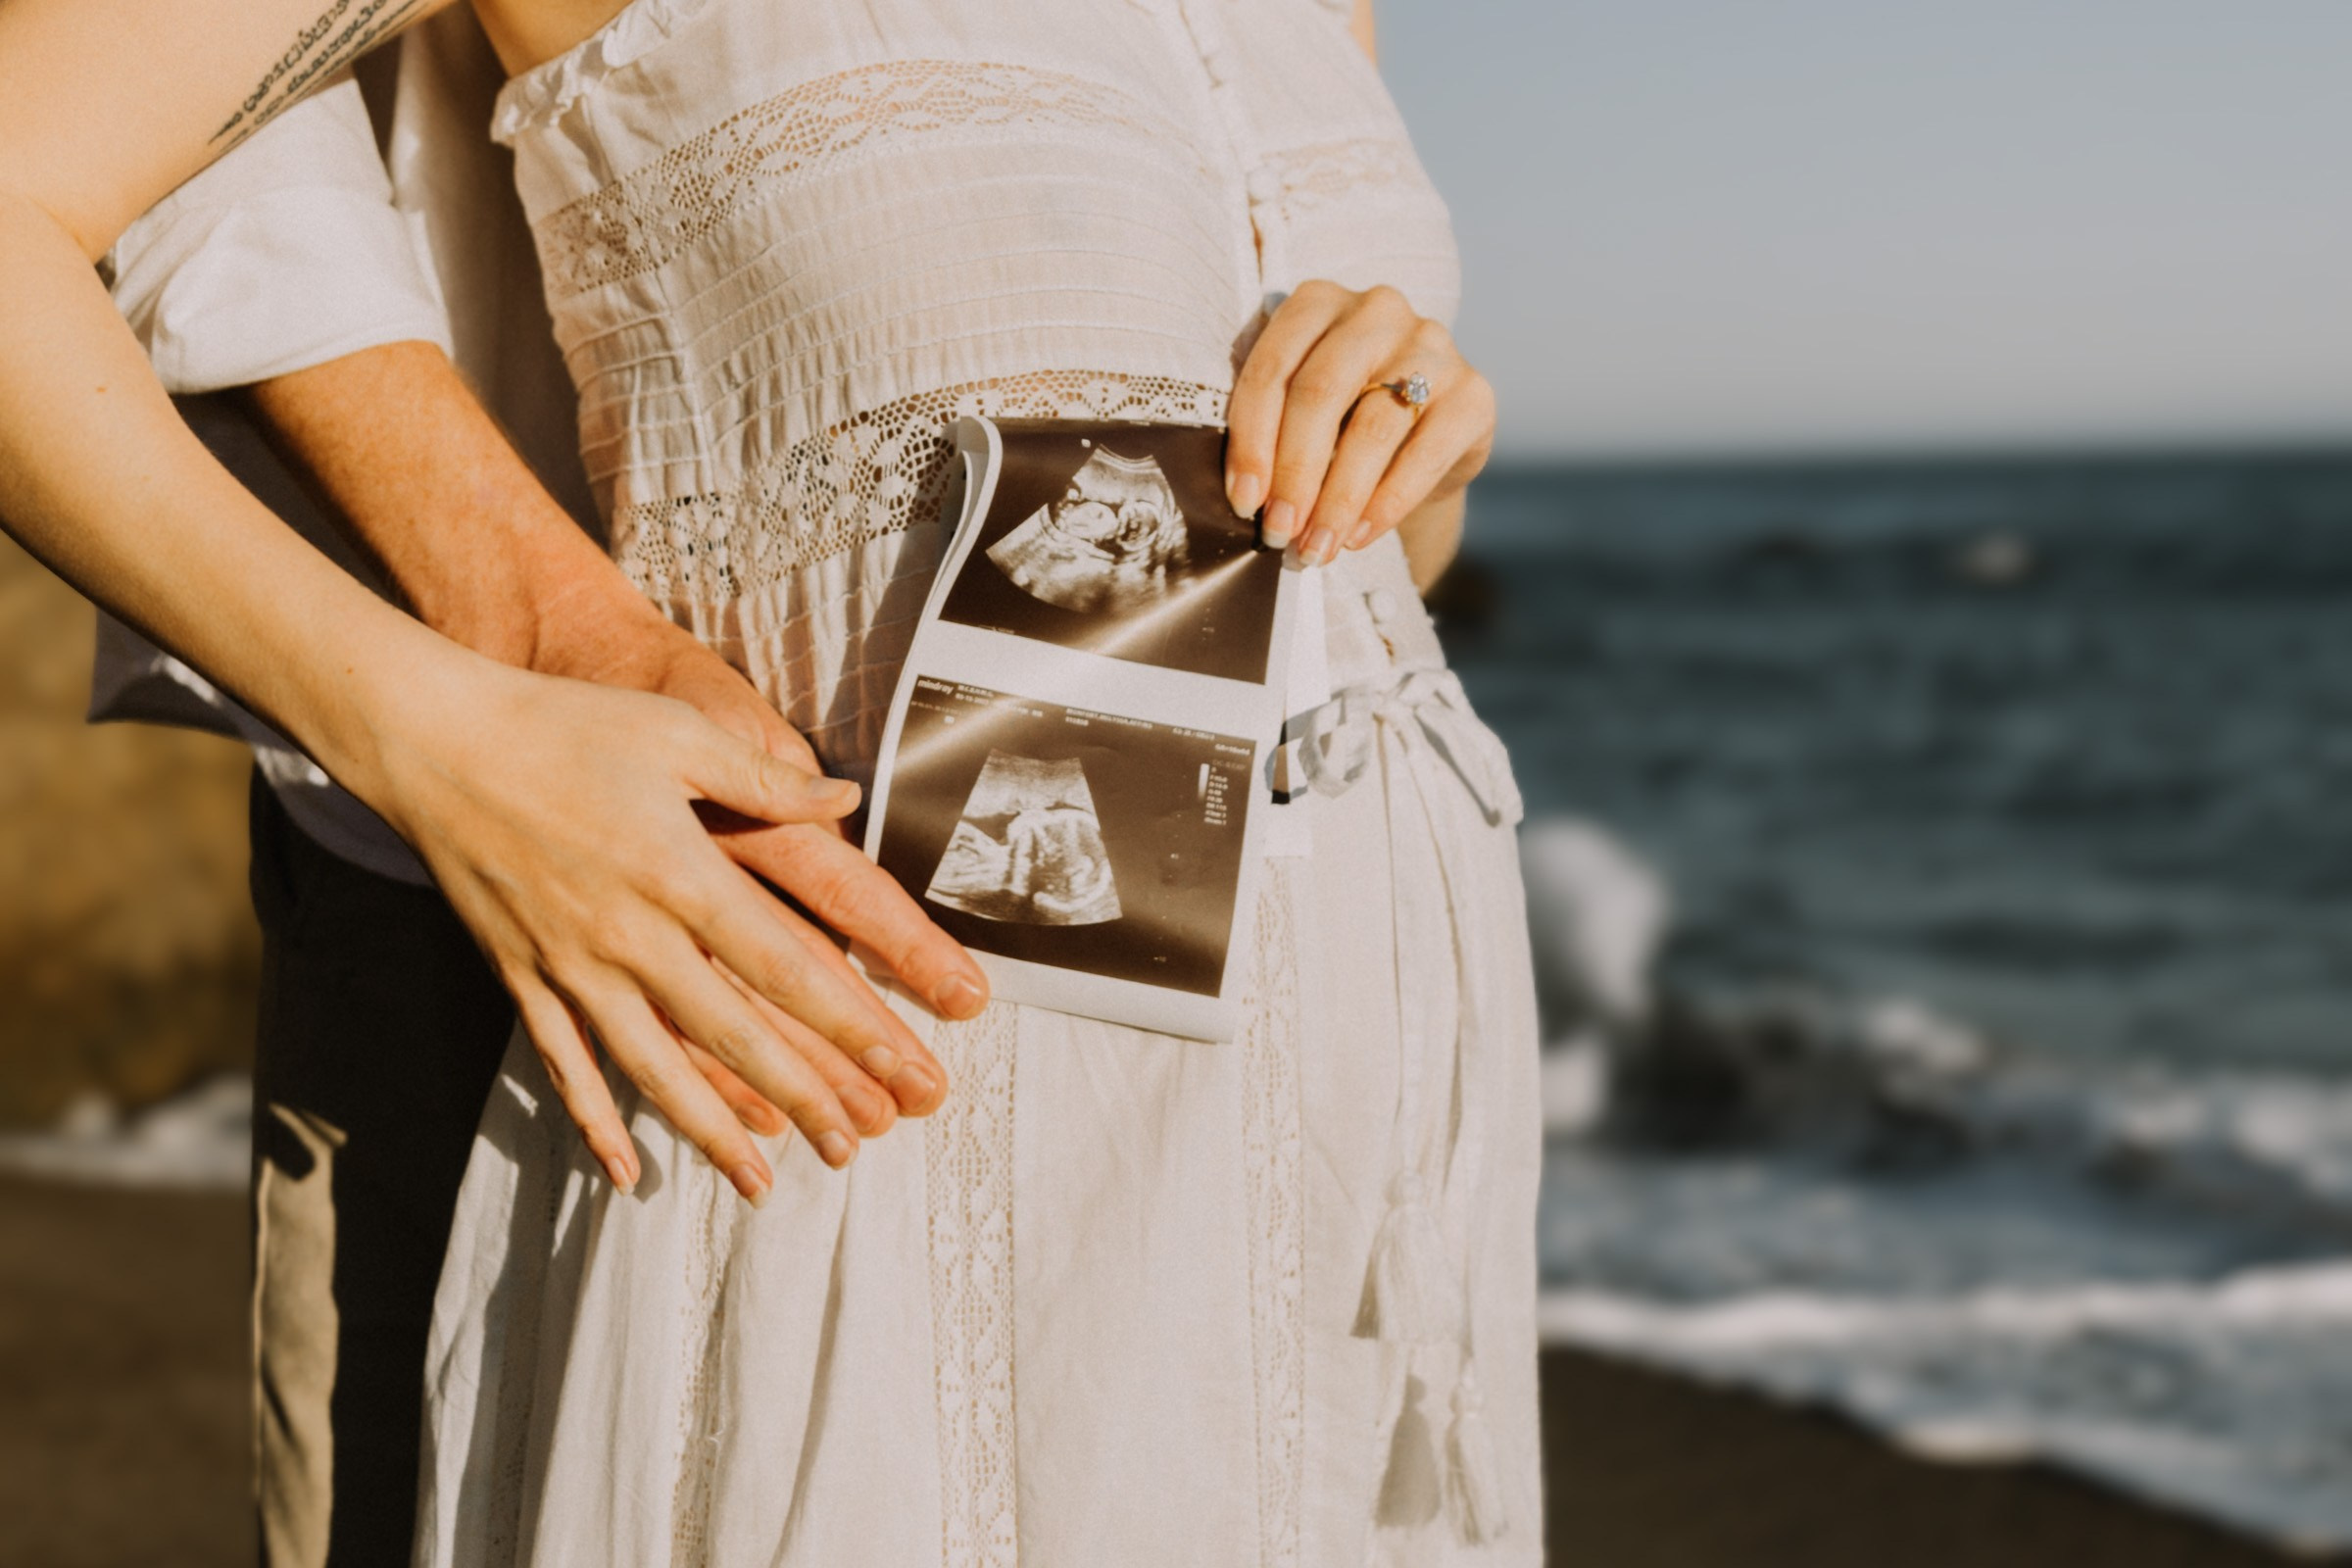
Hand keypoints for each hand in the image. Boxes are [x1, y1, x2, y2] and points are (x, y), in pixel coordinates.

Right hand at [238, 343, 986, 1191]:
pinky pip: (563, 1064)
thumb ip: (763, 776)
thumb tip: (846, 798)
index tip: (894, 1064)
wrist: (435, 741)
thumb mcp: (675, 731)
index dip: (845, 1021)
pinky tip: (628, 1173)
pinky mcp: (522, 976)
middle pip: (729, 1032)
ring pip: (652, 1068)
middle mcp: (628, 932)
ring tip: (762, 1186)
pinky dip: (595, 1122)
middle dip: (797, 1095)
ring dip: (710, 1131)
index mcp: (678, 871)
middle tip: (853, 1147)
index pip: (781, 964)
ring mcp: (570, 963)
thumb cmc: (564, 725)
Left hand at [1222, 280, 1495, 564]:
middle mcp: (1376, 310)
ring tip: (1316, 546)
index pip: (1273, 369)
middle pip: (1320, 393)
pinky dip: (1386, 504)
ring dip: (1337, 500)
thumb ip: (1272, 435)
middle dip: (1293, 473)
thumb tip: (1249, 500)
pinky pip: (1423, 454)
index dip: (1252, 441)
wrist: (1421, 441)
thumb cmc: (1341, 424)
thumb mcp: (1300, 414)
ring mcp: (1431, 346)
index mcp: (1318, 303)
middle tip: (1279, 532)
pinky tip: (1359, 536)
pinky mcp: (1473, 393)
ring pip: (1371, 428)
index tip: (1243, 502)